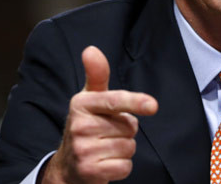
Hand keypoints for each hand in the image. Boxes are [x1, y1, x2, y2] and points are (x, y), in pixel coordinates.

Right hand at [42, 46, 157, 183]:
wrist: (68, 167)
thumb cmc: (87, 126)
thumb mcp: (90, 99)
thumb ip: (97, 75)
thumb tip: (91, 49)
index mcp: (81, 104)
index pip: (114, 101)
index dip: (135, 102)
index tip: (152, 105)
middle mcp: (78, 126)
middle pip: (129, 126)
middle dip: (125, 130)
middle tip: (107, 133)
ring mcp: (83, 150)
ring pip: (129, 147)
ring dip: (124, 149)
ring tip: (106, 148)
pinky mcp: (90, 172)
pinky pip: (125, 166)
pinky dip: (122, 167)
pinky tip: (106, 164)